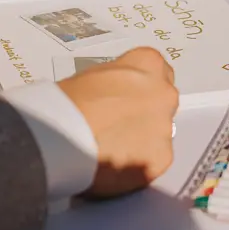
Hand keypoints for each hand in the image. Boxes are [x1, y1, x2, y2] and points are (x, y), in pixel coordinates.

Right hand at [57, 47, 178, 198]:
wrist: (63, 136)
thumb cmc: (70, 101)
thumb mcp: (94, 76)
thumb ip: (118, 83)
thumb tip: (118, 97)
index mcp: (149, 65)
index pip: (156, 71)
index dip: (139, 86)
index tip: (127, 96)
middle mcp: (165, 94)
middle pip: (162, 103)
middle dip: (144, 113)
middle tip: (118, 124)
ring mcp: (165, 128)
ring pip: (159, 134)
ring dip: (141, 140)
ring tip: (112, 148)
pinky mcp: (161, 159)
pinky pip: (153, 161)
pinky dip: (138, 165)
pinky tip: (116, 164)